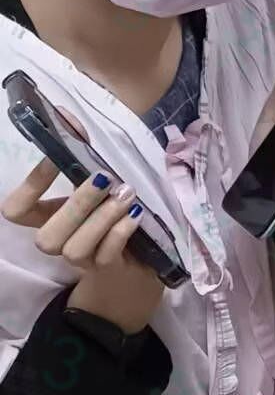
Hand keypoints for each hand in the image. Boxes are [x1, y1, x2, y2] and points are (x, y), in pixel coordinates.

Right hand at [2, 159, 162, 332]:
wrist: (137, 272)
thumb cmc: (113, 222)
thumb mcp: (98, 192)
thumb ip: (86, 163)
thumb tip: (76, 122)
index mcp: (51, 219)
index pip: (17, 210)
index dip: (30, 186)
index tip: (55, 157)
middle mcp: (61, 243)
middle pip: (46, 238)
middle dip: (76, 205)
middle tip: (104, 179)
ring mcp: (84, 262)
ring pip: (74, 250)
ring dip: (101, 218)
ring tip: (127, 195)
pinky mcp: (110, 272)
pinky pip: (107, 255)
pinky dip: (121, 232)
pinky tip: (136, 215)